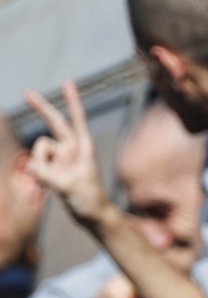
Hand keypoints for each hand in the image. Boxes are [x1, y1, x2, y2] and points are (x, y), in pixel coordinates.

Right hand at [23, 82, 111, 224]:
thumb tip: (29, 164)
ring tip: (51, 185)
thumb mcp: (68, 187)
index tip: (68, 83)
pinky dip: (36, 175)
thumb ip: (47, 175)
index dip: (72, 101)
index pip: (77, 119)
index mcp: (84, 147)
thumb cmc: (88, 199)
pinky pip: (36, 164)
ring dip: (39, 166)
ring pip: (39, 151)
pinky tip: (45, 189)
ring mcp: (62, 157)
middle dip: (41, 108)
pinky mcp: (54, 167)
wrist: (91, 214)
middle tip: (26, 91)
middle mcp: (72, 148)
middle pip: (54, 123)